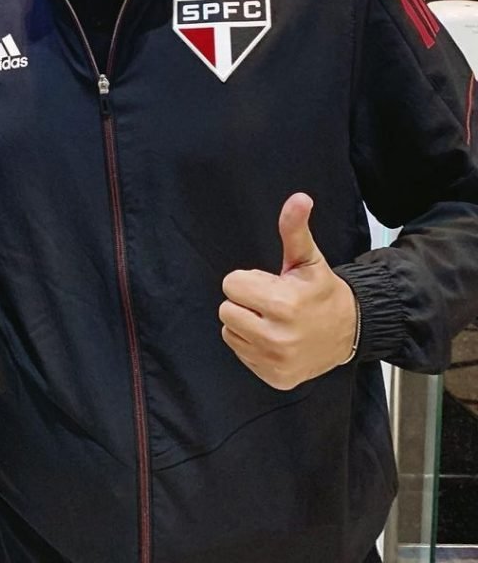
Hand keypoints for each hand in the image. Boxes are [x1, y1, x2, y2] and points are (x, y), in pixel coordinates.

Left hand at [219, 193, 357, 390]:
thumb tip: (299, 198)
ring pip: (230, 331)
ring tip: (273, 320)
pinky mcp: (275, 377)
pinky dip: (252, 345)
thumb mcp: (307, 258)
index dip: (248, 281)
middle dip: (245, 301)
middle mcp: (277, 338)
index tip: (270, 284)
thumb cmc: (322, 292)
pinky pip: (240, 352)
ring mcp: (276, 361)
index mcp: (283, 305)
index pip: (231, 285)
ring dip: (245, 324)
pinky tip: (275, 338)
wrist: (350, 332)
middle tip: (271, 302)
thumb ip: (295, 228)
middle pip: (226, 309)